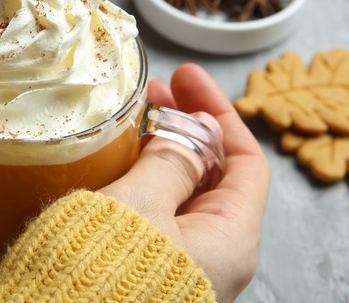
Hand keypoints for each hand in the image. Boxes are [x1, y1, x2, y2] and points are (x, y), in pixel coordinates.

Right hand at [99, 63, 270, 302]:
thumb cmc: (102, 272)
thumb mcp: (142, 204)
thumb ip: (174, 160)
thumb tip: (199, 127)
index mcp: (230, 241)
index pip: (246, 162)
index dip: (219, 112)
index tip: (188, 78)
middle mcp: (215, 255)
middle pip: (217, 174)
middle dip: (189, 126)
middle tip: (157, 90)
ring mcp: (182, 262)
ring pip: (184, 192)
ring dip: (165, 148)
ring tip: (137, 115)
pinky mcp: (149, 266)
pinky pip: (160, 213)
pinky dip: (146, 178)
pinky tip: (122, 156)